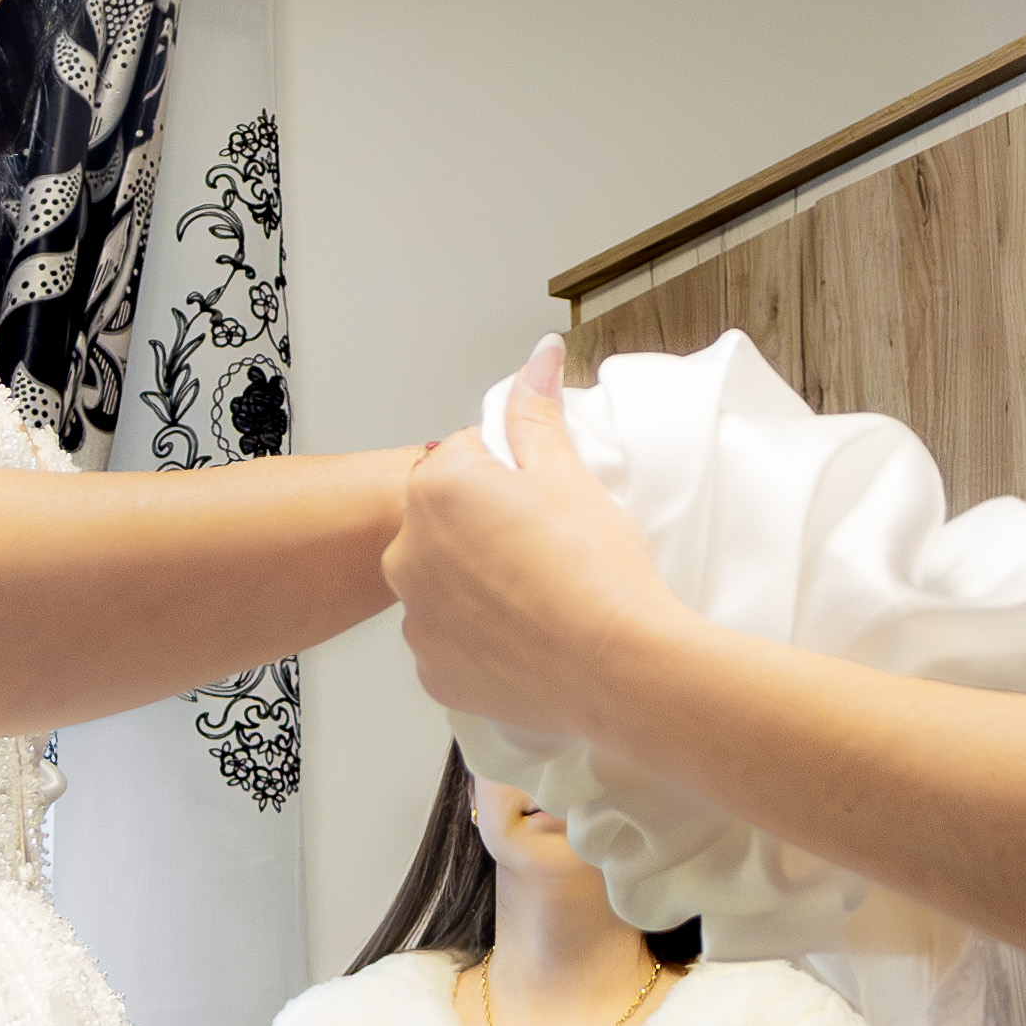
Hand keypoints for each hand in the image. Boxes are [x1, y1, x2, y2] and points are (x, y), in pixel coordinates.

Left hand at [388, 338, 676, 739]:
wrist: (617, 664)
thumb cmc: (595, 569)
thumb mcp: (567, 472)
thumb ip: (537, 409)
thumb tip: (538, 356)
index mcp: (435, 488)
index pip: (467, 458)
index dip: (514, 478)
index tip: (545, 506)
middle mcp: (407, 550)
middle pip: (448, 522)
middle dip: (487, 529)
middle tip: (547, 551)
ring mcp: (416, 617)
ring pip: (446, 582)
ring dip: (478, 585)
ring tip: (539, 598)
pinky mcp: (432, 670)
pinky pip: (450, 640)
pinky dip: (480, 639)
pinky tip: (525, 637)